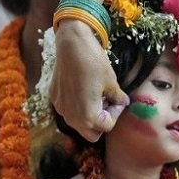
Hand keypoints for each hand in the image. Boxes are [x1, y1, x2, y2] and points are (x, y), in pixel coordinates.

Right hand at [49, 19, 128, 141]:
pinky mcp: (54, 98)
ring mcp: (60, 108)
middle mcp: (71, 117)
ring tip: (96, 95)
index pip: (107, 127)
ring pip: (78, 123)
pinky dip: (78, 106)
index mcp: (87, 116)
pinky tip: (83, 88)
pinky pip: (68, 110)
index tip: (118, 100)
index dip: (115, 114)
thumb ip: (117, 98)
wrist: (71, 45)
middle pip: (91, 134)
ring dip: (89, 115)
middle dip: (101, 122)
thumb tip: (123, 102)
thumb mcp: (111, 82)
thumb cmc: (94, 63)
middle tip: (107, 102)